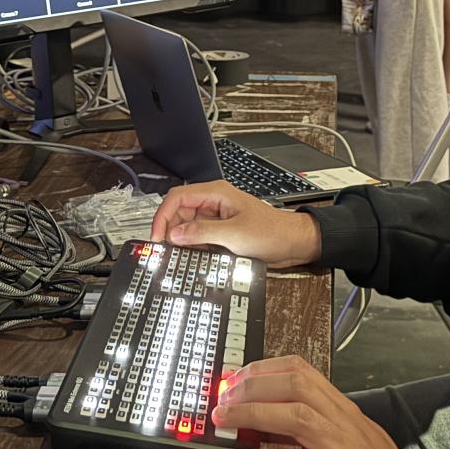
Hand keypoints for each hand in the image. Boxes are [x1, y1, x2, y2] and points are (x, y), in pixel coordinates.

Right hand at [150, 180, 320, 267]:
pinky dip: (193, 246)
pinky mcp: (220, 231)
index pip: (177, 198)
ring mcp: (216, 217)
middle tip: (166, 249)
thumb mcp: (234, 234)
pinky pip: (198, 236)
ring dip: (182, 239)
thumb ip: (202, 233)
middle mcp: (213, 202)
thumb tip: (176, 234)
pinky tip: (195, 255)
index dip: (163, 216)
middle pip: (179, 211)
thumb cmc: (272, 232)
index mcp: (216, 193)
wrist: (292, 243)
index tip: (158, 236)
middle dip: (170, 229)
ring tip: (181, 254)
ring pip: (186, 225)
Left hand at [215, 356, 410, 448]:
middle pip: (296, 385)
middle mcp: (346, 423)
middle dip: (253, 386)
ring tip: (227, 423)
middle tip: (223, 399)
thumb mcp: (344, 445)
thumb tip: (261, 421)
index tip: (234, 378)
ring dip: (255, 415)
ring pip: (299, 417)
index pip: (301, 370)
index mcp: (343, 411)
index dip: (263, 369)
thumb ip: (311, 430)